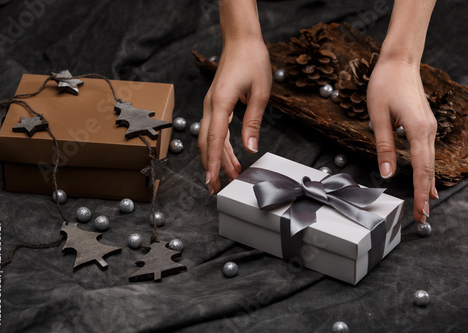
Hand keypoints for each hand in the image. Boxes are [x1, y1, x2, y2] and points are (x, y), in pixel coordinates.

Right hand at [198, 38, 271, 193]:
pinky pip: (216, 130)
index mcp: (220, 102)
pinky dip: (222, 146)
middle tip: (217, 188)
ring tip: (229, 176)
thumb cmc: (252, 60)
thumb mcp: (260, 92)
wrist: (242, 40)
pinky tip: (230, 157)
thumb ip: (253, 122)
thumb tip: (250, 147)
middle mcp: (211, 105)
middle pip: (206, 143)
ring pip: (210, 138)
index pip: (213, 138)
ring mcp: (212, 105)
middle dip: (211, 166)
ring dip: (218, 158)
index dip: (212, 162)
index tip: (211, 180)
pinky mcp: (216, 104)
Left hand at [367, 58, 437, 222]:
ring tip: (424, 204)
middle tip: (422, 216)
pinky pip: (427, 152)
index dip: (418, 191)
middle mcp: (428, 130)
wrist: (399, 62)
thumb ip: (384, 146)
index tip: (420, 210)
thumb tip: (386, 173)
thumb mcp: (378, 117)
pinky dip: (426, 169)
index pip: (420, 168)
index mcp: (417, 129)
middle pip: (428, 168)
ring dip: (426, 183)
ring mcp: (428, 127)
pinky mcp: (424, 124)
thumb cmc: (385, 84)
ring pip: (429, 162)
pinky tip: (425, 180)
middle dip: (423, 193)